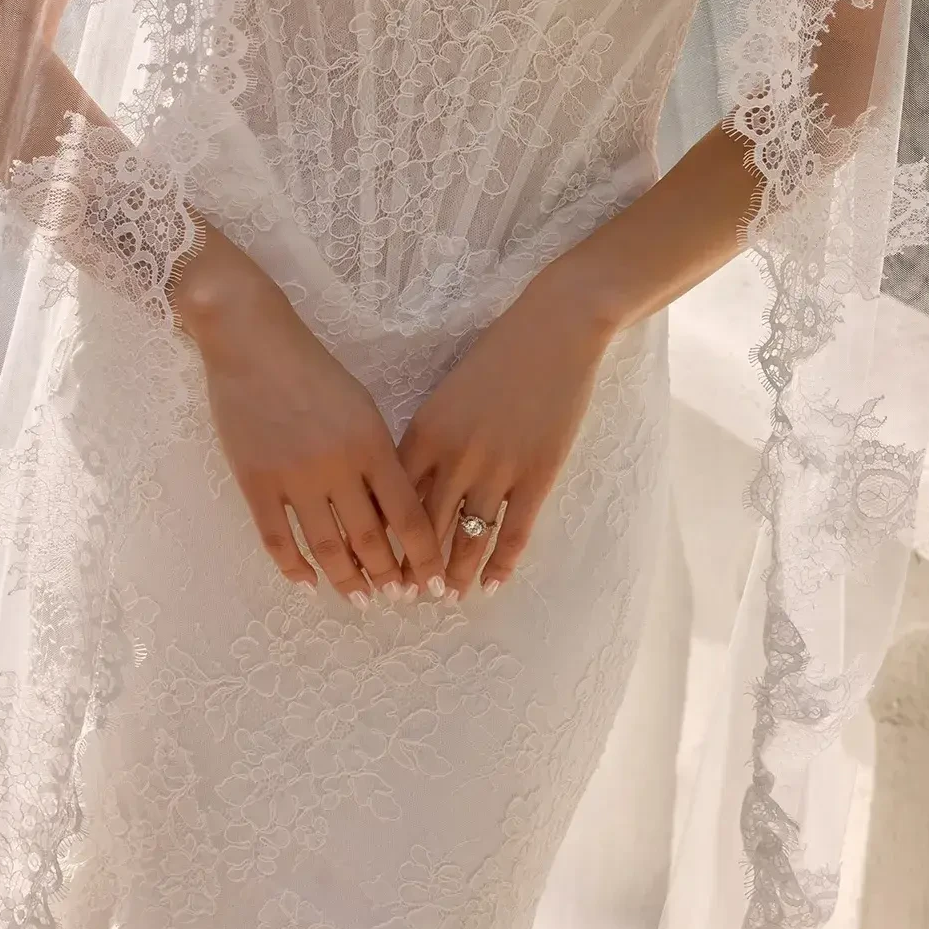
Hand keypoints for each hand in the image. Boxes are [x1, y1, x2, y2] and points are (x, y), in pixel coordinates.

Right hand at [171, 230, 446, 603]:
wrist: (254, 344)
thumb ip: (379, 457)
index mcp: (372, 444)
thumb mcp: (362, 407)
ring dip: (346, 580)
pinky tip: (306, 584)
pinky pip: (277, 539)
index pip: (407, 515)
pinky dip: (293, 568)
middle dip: (388, 577)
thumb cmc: (314, 370)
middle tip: (397, 599)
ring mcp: (294, 477)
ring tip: (359, 599)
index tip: (433, 583)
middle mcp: (338, 467)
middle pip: (370, 539)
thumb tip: (392, 513)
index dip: (423, 555)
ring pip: (326, 547)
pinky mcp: (256, 482)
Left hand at [396, 267, 618, 597]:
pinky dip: (502, 562)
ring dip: (457, 572)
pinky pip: (515, 530)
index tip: (376, 562)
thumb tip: (411, 484)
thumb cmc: (496, 357)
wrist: (553, 332)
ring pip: (469, 536)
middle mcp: (456, 454)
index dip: (384, 536)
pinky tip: (493, 585)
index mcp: (426, 431)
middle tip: (405, 597)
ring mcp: (498, 467)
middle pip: (426, 525)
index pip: (394, 497)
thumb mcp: (447, 394)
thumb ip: (429, 438)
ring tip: (448, 596)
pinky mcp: (537, 473)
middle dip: (414, 567)